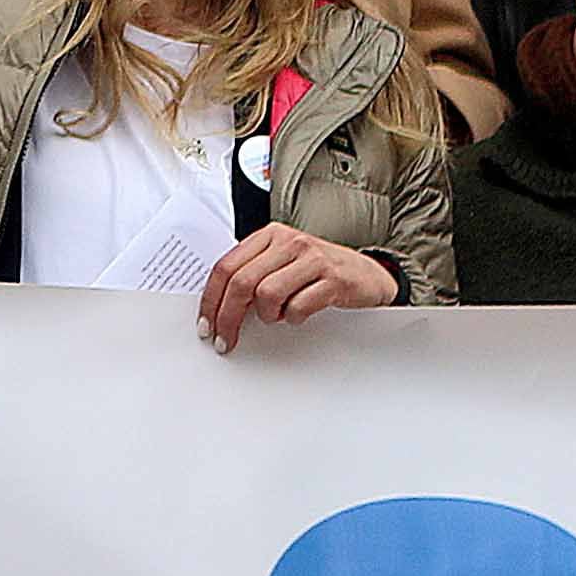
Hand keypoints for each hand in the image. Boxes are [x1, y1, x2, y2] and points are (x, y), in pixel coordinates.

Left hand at [198, 226, 398, 348]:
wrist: (369, 275)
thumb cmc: (320, 271)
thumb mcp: (282, 264)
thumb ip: (253, 276)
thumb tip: (217, 308)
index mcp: (269, 236)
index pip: (225, 267)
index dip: (210, 300)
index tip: (205, 325)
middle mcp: (288, 241)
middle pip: (241, 282)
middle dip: (227, 318)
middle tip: (225, 340)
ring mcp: (312, 258)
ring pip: (267, 294)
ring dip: (267, 315)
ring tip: (277, 316)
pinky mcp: (333, 279)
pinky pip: (298, 307)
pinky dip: (292, 318)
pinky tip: (298, 315)